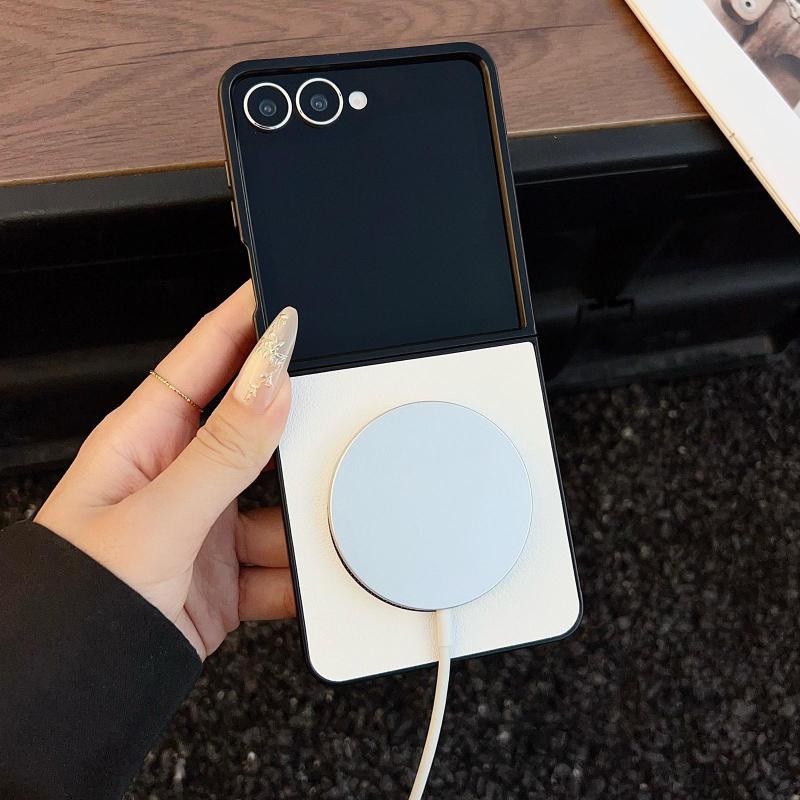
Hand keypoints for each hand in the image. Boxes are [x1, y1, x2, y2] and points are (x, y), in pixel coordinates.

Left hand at [36, 283, 298, 658]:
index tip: (292, 299)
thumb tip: (270, 383)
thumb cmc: (76, 601)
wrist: (76, 692)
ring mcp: (206, 525)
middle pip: (255, 429)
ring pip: (277, 499)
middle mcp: (178, 475)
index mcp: (145, 440)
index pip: (204, 358)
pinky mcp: (228, 572)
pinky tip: (312, 575)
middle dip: (295, 426)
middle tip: (334, 415)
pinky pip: (280, 560)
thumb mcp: (156, 518)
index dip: (247, 321)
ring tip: (326, 517)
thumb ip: (222, 451)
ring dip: (302, 515)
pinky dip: (301, 572)